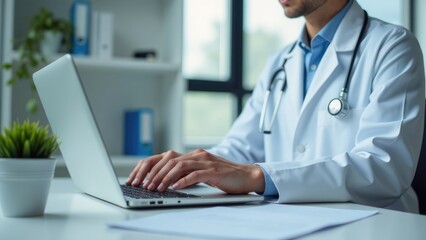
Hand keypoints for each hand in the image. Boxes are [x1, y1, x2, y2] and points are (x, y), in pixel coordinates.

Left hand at [125, 149, 264, 193]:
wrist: (247, 175)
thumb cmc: (223, 176)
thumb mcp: (200, 173)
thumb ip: (185, 173)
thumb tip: (163, 182)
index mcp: (191, 155)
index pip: (163, 157)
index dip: (147, 166)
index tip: (136, 178)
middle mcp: (196, 155)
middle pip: (168, 160)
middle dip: (153, 173)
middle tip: (144, 185)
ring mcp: (205, 161)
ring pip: (179, 166)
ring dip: (165, 178)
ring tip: (156, 188)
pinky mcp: (214, 170)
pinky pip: (195, 174)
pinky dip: (183, 181)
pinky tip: (175, 188)